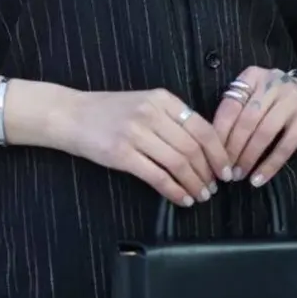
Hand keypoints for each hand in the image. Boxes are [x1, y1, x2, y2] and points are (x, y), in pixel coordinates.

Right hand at [60, 89, 232, 207]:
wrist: (70, 115)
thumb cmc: (107, 112)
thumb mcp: (143, 103)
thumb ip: (170, 118)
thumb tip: (204, 148)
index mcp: (161, 99)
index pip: (202, 127)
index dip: (219, 152)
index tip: (226, 170)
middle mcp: (151, 113)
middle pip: (193, 148)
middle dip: (208, 172)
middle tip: (213, 188)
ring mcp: (135, 133)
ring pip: (178, 163)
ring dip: (194, 184)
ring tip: (199, 195)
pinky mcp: (121, 154)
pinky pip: (157, 176)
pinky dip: (174, 191)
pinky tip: (181, 198)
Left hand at [212, 67, 296, 187]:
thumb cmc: (275, 99)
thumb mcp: (255, 94)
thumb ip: (236, 109)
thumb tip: (213, 143)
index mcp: (252, 76)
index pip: (230, 106)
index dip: (219, 133)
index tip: (211, 154)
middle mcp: (272, 84)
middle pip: (246, 121)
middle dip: (232, 149)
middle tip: (224, 170)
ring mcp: (292, 99)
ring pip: (264, 133)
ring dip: (249, 158)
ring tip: (239, 175)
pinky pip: (286, 146)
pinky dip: (270, 165)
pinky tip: (258, 179)